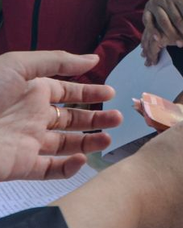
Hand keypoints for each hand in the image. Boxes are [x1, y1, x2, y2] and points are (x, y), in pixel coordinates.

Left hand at [0, 51, 120, 180]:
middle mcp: (34, 115)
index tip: (111, 93)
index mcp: (33, 90)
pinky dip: (68, 167)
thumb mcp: (19, 65)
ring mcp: (29, 141)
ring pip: (66, 144)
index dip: (89, 92)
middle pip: (71, 119)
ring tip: (108, 138)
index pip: (68, 92)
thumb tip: (93, 58)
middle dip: (96, 118)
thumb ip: (58, 61)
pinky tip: (81, 159)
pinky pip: (50, 169)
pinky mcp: (23, 166)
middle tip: (118, 118)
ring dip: (89, 142)